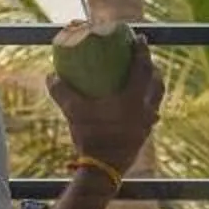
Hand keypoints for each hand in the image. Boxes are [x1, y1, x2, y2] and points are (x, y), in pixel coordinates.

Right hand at [50, 39, 164, 172]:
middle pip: (157, 84)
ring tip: (143, 81)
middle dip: (153, 69)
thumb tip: (51, 75)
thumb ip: (62, 92)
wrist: (103, 170)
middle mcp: (146, 110)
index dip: (142, 51)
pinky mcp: (144, 137)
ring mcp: (148, 125)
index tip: (140, 38)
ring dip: (152, 87)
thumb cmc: (91, 138)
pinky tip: (135, 107)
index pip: (143, 68)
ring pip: (156, 100)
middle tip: (145, 60)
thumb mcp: (73, 111)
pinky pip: (151, 115)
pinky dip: (146, 106)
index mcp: (134, 99)